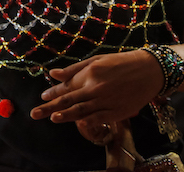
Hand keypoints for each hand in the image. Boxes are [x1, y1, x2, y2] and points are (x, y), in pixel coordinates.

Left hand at [30, 50, 161, 126]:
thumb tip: (53, 74)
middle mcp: (96, 88)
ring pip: (81, 111)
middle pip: (69, 100)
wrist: (149, 70)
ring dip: (65, 116)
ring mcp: (107, 101)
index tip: (42, 97)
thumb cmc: (121, 62)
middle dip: (50, 107)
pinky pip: (99, 118)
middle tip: (35, 113)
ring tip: (52, 118)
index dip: (52, 93)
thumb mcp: (97, 60)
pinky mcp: (118, 112)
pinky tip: (78, 123)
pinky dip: (88, 121)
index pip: (66, 86)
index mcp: (90, 73)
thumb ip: (74, 69)